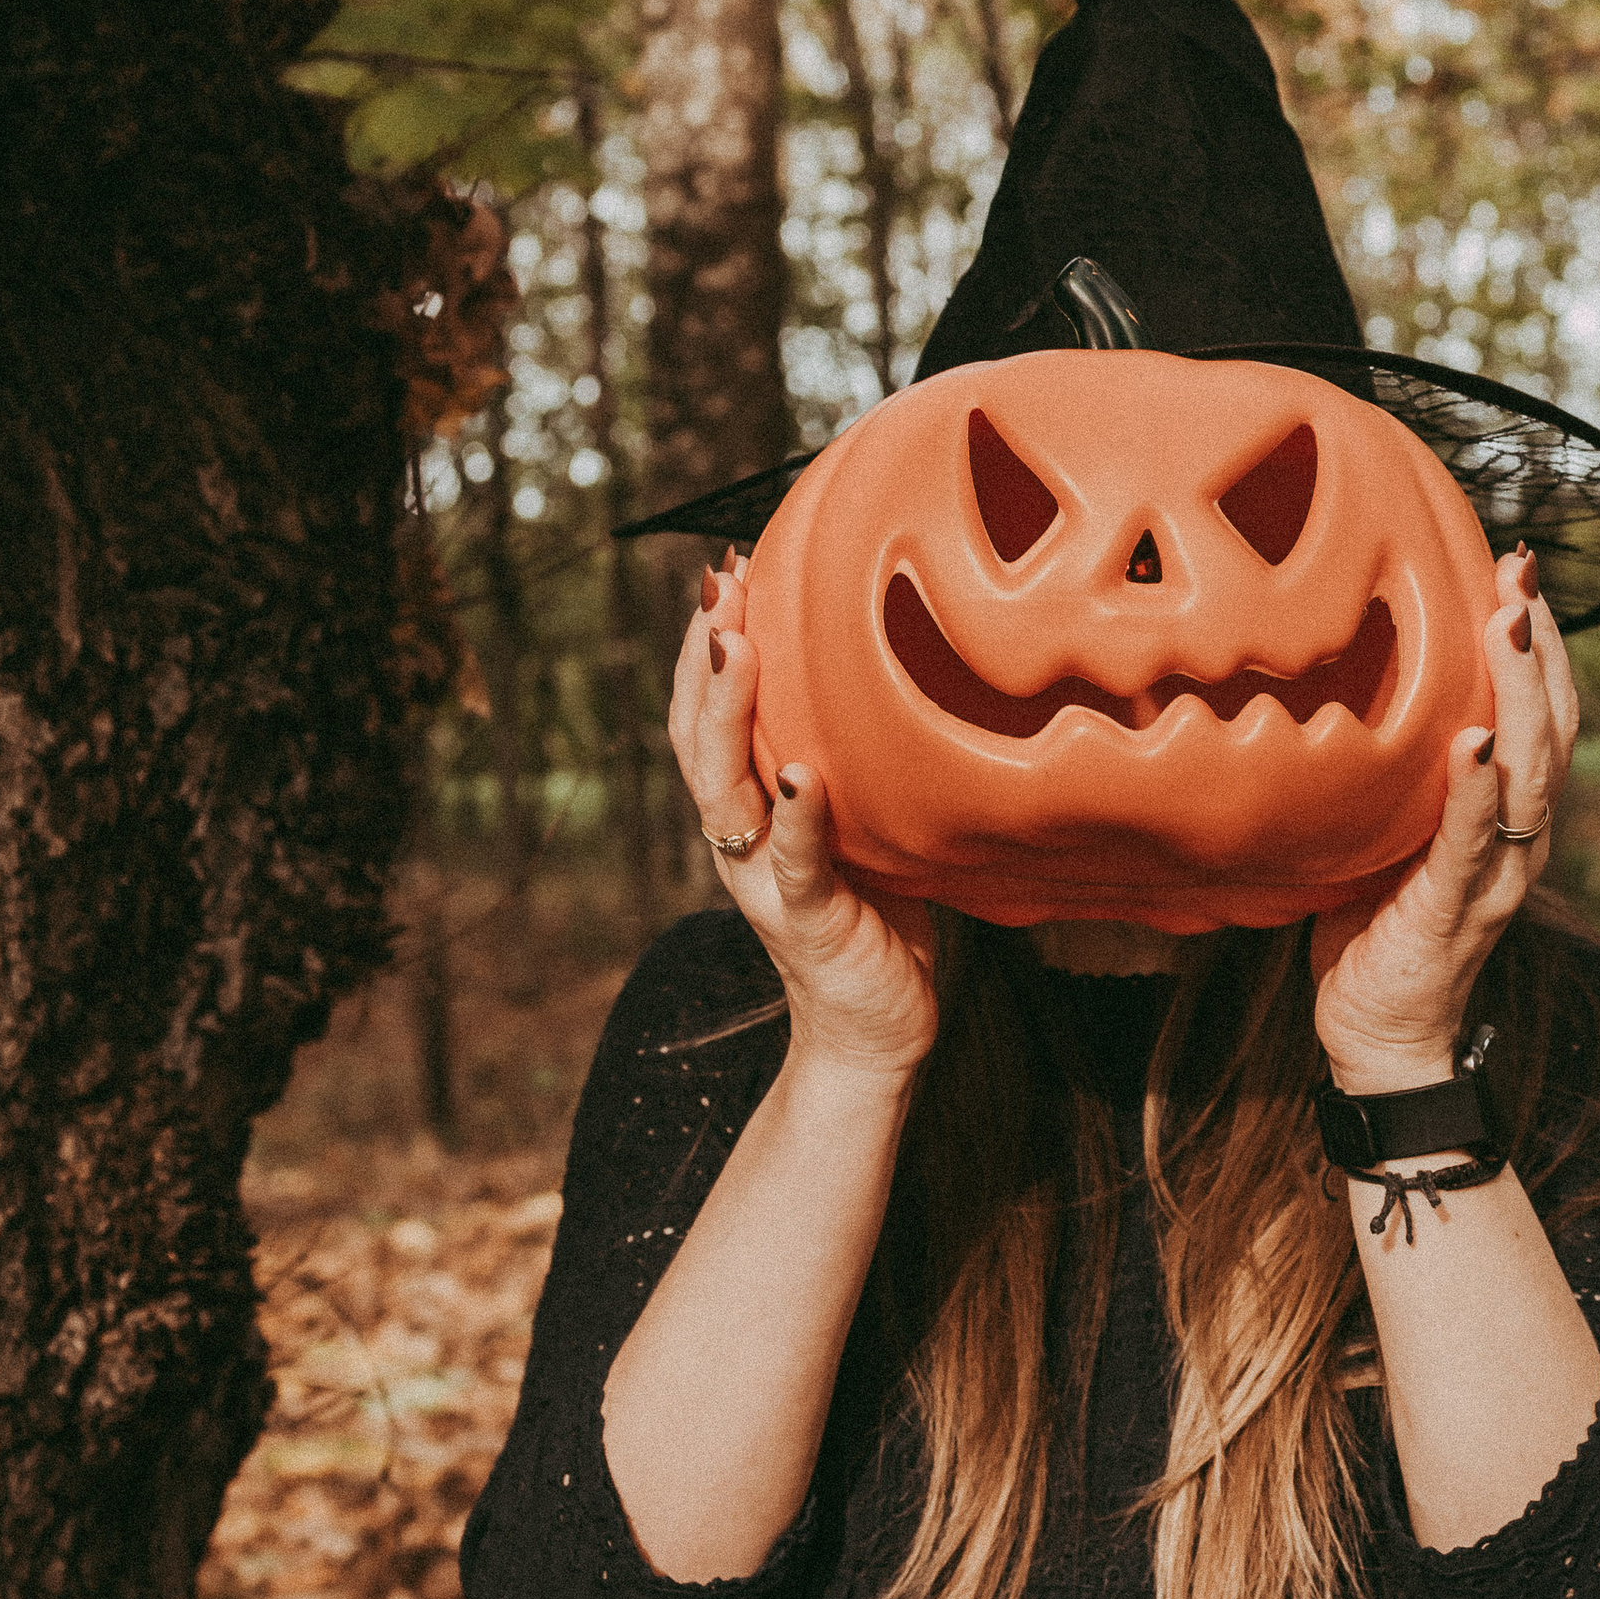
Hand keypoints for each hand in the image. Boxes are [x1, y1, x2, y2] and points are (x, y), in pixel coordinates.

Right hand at [671, 554, 939, 1086]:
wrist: (875, 1030)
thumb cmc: (877, 915)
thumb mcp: (863, 821)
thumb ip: (856, 761)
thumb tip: (902, 671)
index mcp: (746, 810)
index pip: (707, 713)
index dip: (707, 643)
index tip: (726, 568)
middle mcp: (738, 838)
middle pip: (697, 735)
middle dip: (704, 655)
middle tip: (719, 583)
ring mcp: (764, 879)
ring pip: (724, 787)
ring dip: (728, 712)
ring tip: (737, 646)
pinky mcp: (806, 920)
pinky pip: (793, 863)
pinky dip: (794, 816)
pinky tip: (798, 774)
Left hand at [1309, 549, 1576, 1091]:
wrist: (1380, 1041)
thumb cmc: (1376, 929)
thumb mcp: (1386, 832)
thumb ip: (1393, 773)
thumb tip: (1339, 686)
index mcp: (1507, 815)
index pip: (1542, 713)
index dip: (1539, 642)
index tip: (1519, 569)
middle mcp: (1520, 840)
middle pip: (1551, 727)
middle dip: (1540, 645)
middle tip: (1523, 571)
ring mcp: (1495, 876)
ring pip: (1528, 773)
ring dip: (1520, 694)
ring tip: (1508, 624)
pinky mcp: (1454, 911)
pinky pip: (1471, 843)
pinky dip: (1476, 791)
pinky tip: (1472, 743)